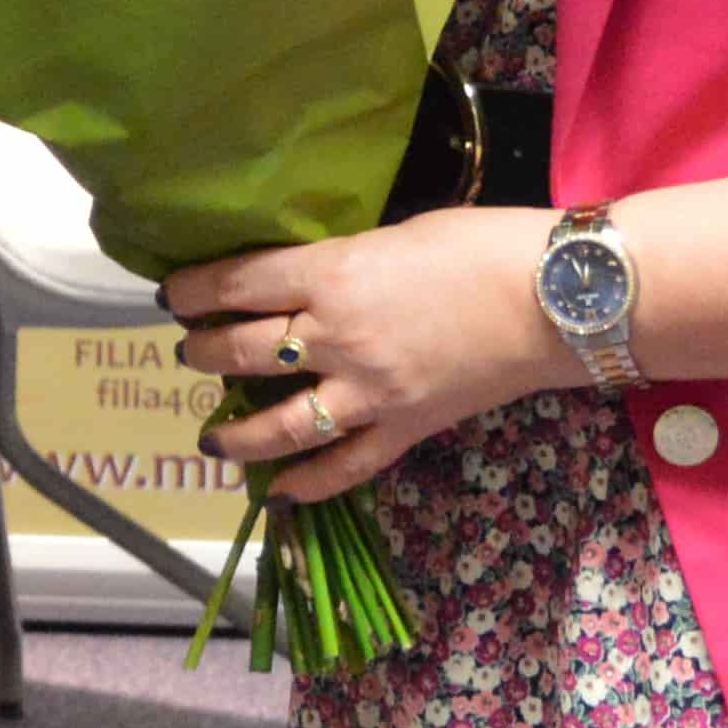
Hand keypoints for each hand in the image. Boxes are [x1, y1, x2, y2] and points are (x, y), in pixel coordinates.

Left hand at [161, 204, 568, 503]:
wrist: (556, 298)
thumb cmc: (480, 246)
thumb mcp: (392, 234)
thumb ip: (341, 262)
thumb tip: (308, 276)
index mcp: (330, 274)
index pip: (235, 285)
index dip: (191, 291)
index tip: (172, 296)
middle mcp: (336, 337)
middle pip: (242, 350)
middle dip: (202, 352)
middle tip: (189, 351)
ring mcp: (369, 391)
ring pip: (278, 422)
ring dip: (235, 431)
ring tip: (211, 434)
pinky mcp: (404, 429)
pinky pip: (344, 467)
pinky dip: (308, 485)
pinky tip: (280, 493)